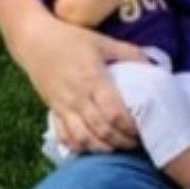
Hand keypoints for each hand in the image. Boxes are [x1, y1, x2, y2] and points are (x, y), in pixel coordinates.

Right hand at [18, 10, 150, 151]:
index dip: (130, 128)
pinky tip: (91, 149)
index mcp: (93, 80)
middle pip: (101, 131)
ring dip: (101, 149)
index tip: (143, 130)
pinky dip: (78, 147)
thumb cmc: (71, 39)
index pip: (114, 113)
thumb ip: (129, 53)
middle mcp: (78, 97)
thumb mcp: (103, 41)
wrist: (35, 41)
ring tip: (117, 149)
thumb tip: (154, 66)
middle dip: (121, 142)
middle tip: (136, 144)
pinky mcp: (53, 111)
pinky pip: (64, 137)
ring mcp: (63, 107)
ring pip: (83, 139)